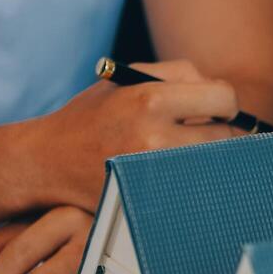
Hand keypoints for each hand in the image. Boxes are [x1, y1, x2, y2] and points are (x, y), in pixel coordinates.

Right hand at [16, 59, 241, 211]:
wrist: (46, 163)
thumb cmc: (90, 116)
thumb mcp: (126, 79)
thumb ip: (176, 74)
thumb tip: (218, 90)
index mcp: (150, 100)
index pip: (224, 98)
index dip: (226, 104)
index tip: (218, 110)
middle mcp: (155, 137)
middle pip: (226, 136)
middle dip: (222, 133)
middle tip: (209, 134)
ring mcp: (153, 173)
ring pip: (215, 165)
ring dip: (212, 159)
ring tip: (196, 153)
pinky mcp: (150, 199)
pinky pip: (195, 188)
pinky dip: (196, 181)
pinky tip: (184, 173)